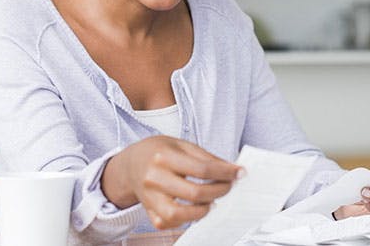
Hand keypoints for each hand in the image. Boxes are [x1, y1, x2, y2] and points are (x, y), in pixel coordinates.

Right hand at [101, 136, 243, 229]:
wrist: (130, 164)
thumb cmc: (159, 152)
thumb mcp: (182, 145)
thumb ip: (207, 158)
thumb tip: (232, 170)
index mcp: (163, 157)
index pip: (202, 169)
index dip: (225, 173)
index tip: (239, 173)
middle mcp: (154, 178)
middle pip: (194, 193)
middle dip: (219, 191)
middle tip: (228, 187)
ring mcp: (149, 197)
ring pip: (179, 214)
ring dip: (202, 210)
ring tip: (211, 202)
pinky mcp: (149, 211)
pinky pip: (169, 222)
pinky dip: (185, 219)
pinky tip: (193, 208)